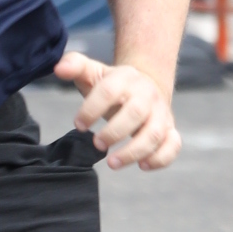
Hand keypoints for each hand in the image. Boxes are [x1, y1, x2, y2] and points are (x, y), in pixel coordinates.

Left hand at [53, 48, 180, 171]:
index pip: (109, 91)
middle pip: (136, 112)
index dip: (91, 109)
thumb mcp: (93, 72)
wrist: (146, 85)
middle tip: (96, 144)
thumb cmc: (113, 84)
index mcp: (125, 79)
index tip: (78, 125)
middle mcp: (146, 95)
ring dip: (134, 151)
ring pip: (155, 133)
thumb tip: (58, 68)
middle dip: (114, 132)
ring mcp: (161, 113)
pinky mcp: (169, 129)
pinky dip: (161, 158)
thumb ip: (74, 66)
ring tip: (112, 163)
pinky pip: (173, 145)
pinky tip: (142, 165)